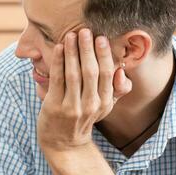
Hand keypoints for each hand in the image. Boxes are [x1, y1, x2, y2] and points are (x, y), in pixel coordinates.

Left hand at [37, 28, 132, 151]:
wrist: (63, 143)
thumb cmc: (83, 117)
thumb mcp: (104, 107)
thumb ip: (116, 90)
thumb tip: (121, 70)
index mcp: (105, 103)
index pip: (107, 75)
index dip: (104, 55)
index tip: (101, 38)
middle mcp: (90, 105)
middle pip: (91, 72)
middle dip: (88, 50)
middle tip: (86, 31)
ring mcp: (71, 107)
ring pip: (73, 74)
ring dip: (73, 52)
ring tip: (71, 35)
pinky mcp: (54, 107)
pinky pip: (57, 79)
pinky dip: (58, 62)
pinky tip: (59, 48)